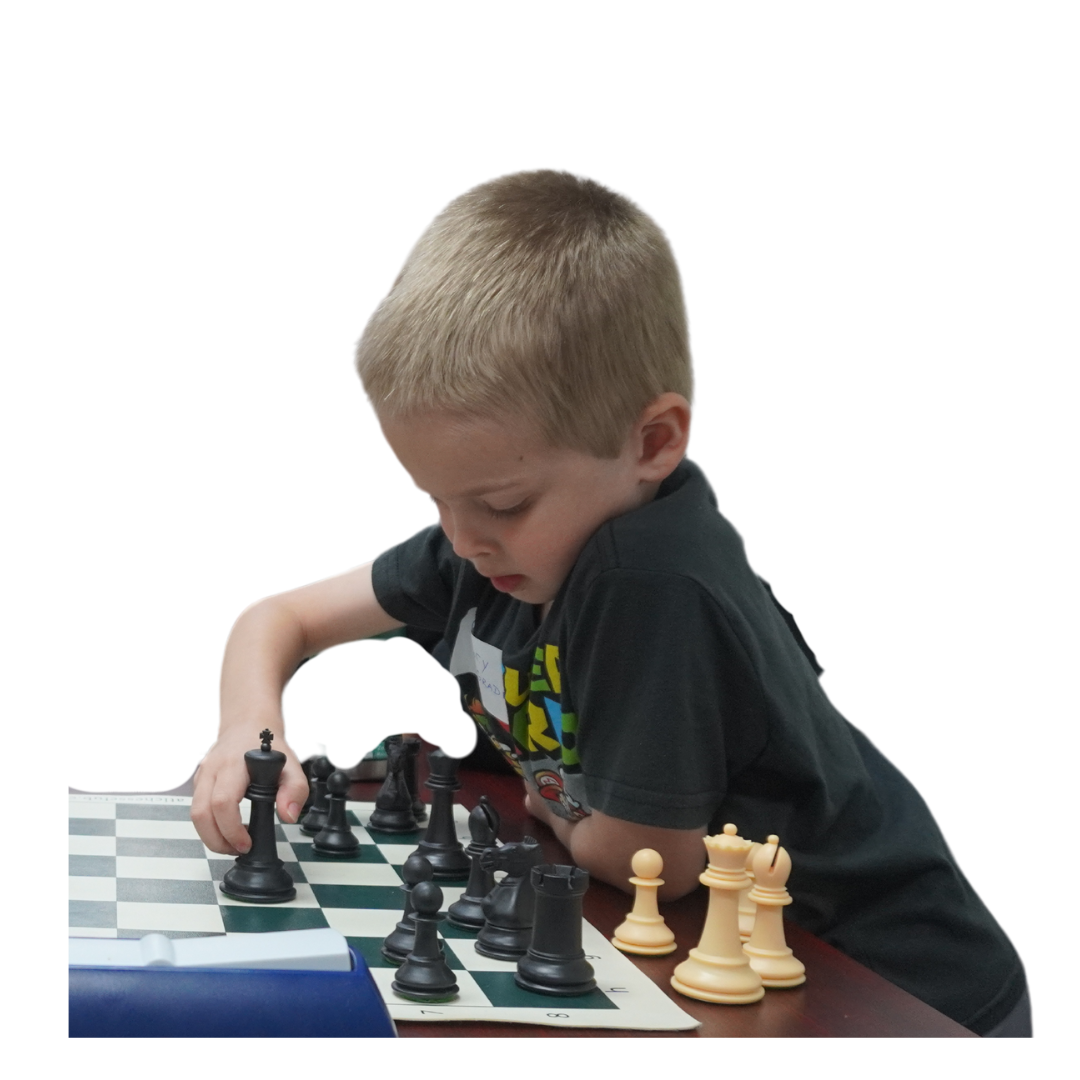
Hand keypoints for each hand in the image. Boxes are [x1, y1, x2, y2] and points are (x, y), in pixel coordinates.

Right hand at [191, 727, 307, 854]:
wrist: (247, 724)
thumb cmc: (268, 745)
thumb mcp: (291, 764)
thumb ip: (295, 789)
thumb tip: (288, 816)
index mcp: (234, 764)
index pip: (223, 802)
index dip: (231, 828)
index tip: (246, 843)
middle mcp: (212, 770)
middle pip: (201, 813)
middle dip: (217, 840)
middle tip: (238, 850)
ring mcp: (202, 776)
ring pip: (195, 814)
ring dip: (211, 837)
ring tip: (233, 844)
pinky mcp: (198, 783)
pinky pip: (197, 810)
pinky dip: (209, 826)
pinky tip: (227, 830)